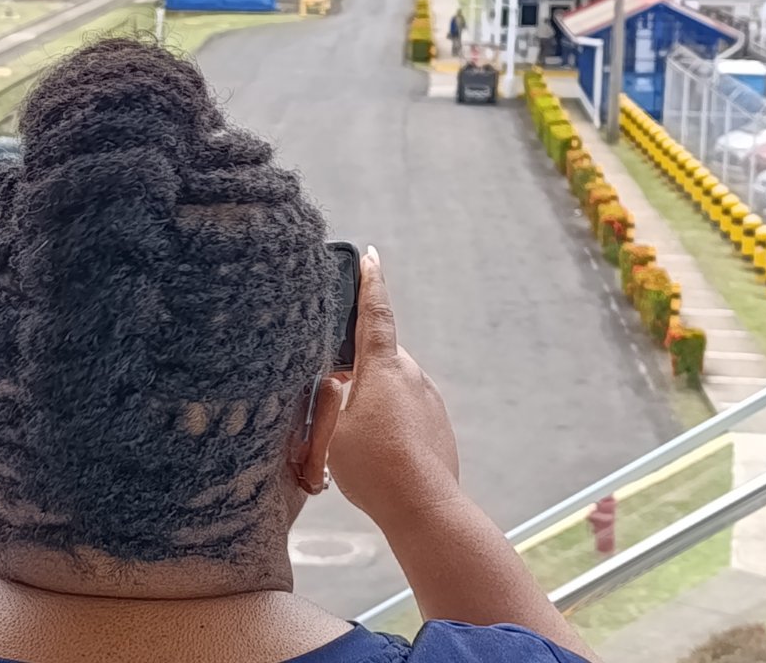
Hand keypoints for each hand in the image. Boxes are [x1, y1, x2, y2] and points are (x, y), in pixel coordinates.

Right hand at [325, 246, 459, 525]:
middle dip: (356, 363)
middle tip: (330, 382)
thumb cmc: (374, 470)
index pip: (375, 314)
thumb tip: (333, 384)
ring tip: (349, 435)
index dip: (370, 283)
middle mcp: (412, 377)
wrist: (425, 508)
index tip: (370, 256)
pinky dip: (388, 420)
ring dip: (371, 397)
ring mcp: (429, 401)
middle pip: (379, 356)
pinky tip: (375, 452)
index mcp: (383, 369)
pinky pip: (406, 410)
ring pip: (392, 385)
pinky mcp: (438, 425)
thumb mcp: (332, 434)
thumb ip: (327, 401)